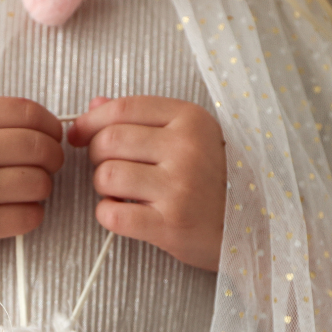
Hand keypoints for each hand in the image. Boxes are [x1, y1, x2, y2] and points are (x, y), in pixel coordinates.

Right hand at [0, 97, 64, 285]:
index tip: (53, 138)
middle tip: (48, 168)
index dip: (50, 126)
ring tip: (24, 192)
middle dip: (53, 159)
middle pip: (39, 147)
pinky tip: (14, 212)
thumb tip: (47, 128)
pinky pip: (30, 216)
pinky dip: (31, 215)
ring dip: (42, 190)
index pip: (27, 112)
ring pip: (39, 183)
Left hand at [67, 96, 225, 270]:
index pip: (123, 109)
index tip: (78, 134)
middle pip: (108, 141)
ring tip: (122, 193)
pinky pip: (112, 214)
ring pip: (106, 176)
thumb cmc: (215, 182)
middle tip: (109, 168)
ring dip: (103, 187)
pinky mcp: (169, 224)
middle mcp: (186, 149)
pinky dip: (107, 214)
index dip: (91, 121)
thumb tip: (95, 105)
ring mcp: (179, 187)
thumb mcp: (190, 138)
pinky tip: (122, 213)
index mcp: (190, 120)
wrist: (252, 227)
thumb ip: (143, 119)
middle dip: (96, 156)